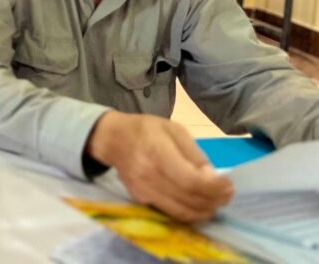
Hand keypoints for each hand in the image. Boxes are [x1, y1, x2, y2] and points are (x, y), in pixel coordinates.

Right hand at [86, 111, 233, 222]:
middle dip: (215, 200)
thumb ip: (195, 154)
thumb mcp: (174, 130)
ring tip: (215, 200)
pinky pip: (171, 212)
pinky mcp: (141, 200)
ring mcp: (143, 190)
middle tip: (226, 194)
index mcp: (157, 151)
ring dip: (205, 210)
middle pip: (189, 200)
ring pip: (182, 212)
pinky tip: (197, 202)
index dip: (215, 188)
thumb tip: (212, 178)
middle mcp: (148, 175)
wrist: (113, 139)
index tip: (228, 185)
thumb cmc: (146, 129)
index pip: (190, 181)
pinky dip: (190, 212)